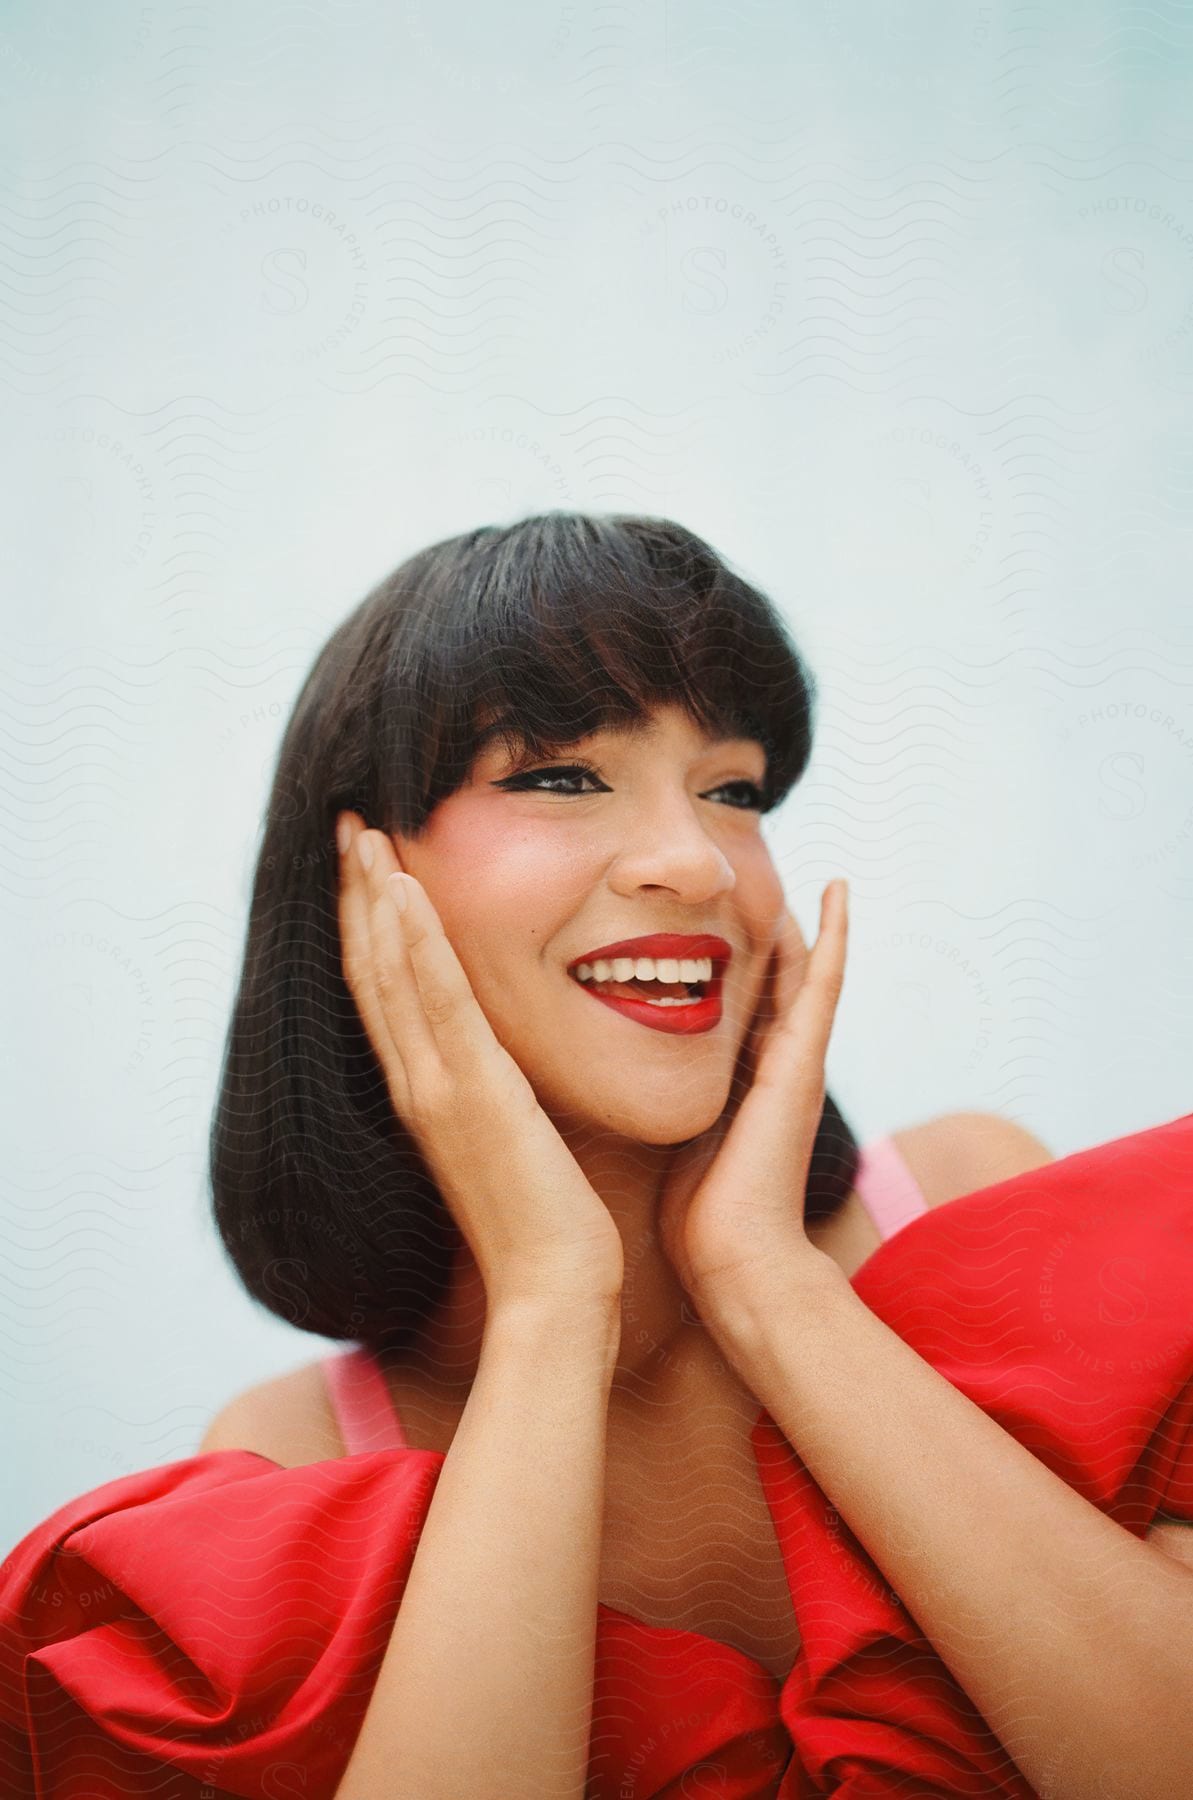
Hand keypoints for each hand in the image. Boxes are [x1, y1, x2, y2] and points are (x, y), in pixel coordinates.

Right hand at [335, 812, 624, 1310]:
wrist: (555, 1290)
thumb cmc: (547, 1224)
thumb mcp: (511, 1139)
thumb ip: (494, 1094)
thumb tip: (502, 1059)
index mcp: (426, 1094)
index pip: (385, 991)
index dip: (367, 924)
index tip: (363, 864)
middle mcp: (416, 1084)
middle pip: (371, 969)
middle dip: (356, 893)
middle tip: (346, 822)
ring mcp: (436, 1087)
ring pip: (391, 972)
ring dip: (374, 896)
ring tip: (363, 830)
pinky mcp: (472, 1093)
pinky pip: (437, 1000)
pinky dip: (414, 940)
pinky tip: (404, 888)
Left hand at [657, 881, 848, 1322]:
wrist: (736, 1259)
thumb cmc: (699, 1218)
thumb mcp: (673, 1141)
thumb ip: (664, 1107)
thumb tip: (614, 1087)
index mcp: (746, 1082)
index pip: (745, 1001)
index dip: (736, 955)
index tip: (716, 910)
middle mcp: (779, 1065)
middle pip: (779, 977)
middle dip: (769, 927)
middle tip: (755, 869)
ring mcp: (798, 1061)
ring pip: (805, 969)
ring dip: (805, 917)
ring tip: (804, 867)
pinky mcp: (805, 1061)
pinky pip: (825, 983)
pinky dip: (835, 935)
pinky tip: (837, 889)